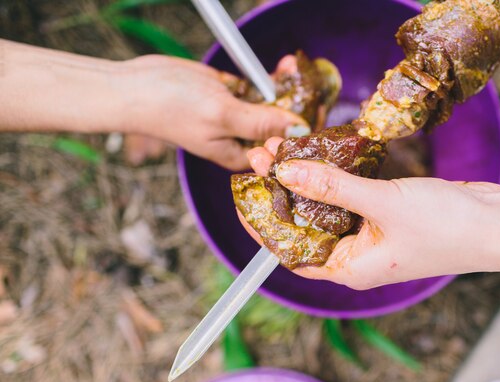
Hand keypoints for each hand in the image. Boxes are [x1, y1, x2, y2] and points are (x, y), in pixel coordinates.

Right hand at [0, 40, 304, 169]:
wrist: (133, 86)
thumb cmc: (171, 108)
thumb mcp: (222, 115)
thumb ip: (261, 122)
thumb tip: (300, 130)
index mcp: (242, 153)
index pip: (283, 149)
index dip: (305, 135)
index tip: (323, 113)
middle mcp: (243, 137)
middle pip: (282, 126)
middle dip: (300, 106)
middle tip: (318, 87)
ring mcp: (237, 114)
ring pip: (272, 103)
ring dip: (288, 88)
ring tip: (301, 70)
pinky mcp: (230, 93)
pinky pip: (258, 87)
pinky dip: (271, 78)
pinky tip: (286, 66)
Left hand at [241, 138, 499, 289]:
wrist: (498, 223)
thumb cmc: (447, 227)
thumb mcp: (383, 204)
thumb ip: (333, 186)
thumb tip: (285, 171)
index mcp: (349, 269)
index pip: (290, 252)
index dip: (263, 226)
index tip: (245, 194)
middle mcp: (355, 256)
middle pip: (306, 226)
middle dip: (284, 194)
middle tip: (264, 158)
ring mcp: (371, 236)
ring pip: (327, 209)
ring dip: (308, 182)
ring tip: (284, 150)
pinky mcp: (385, 215)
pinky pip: (349, 197)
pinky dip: (334, 179)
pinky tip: (320, 156)